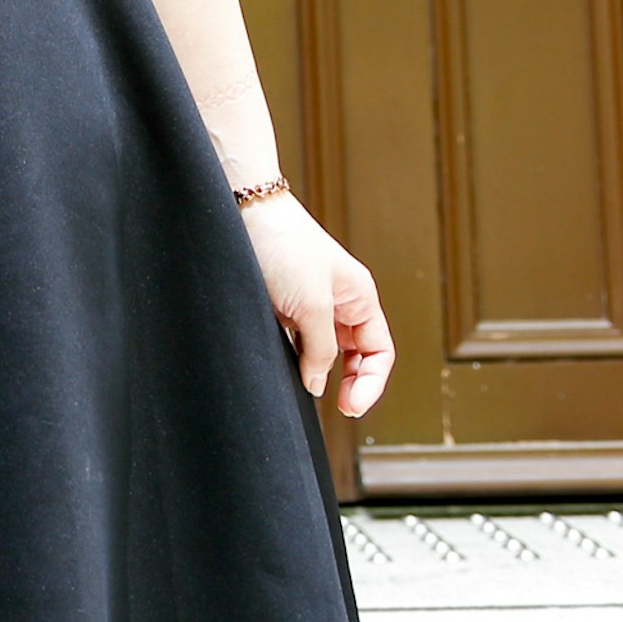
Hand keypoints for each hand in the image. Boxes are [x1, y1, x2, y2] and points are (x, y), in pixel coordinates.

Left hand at [242, 194, 392, 418]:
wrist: (242, 213)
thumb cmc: (284, 246)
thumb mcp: (312, 306)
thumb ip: (321, 350)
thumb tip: (319, 384)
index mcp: (359, 297)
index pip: (380, 351)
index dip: (371, 382)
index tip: (351, 406)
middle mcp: (340, 303)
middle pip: (357, 356)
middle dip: (351, 383)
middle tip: (339, 408)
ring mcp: (311, 306)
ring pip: (325, 353)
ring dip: (320, 373)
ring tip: (307, 388)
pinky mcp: (283, 308)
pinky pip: (298, 344)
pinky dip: (297, 361)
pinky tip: (287, 371)